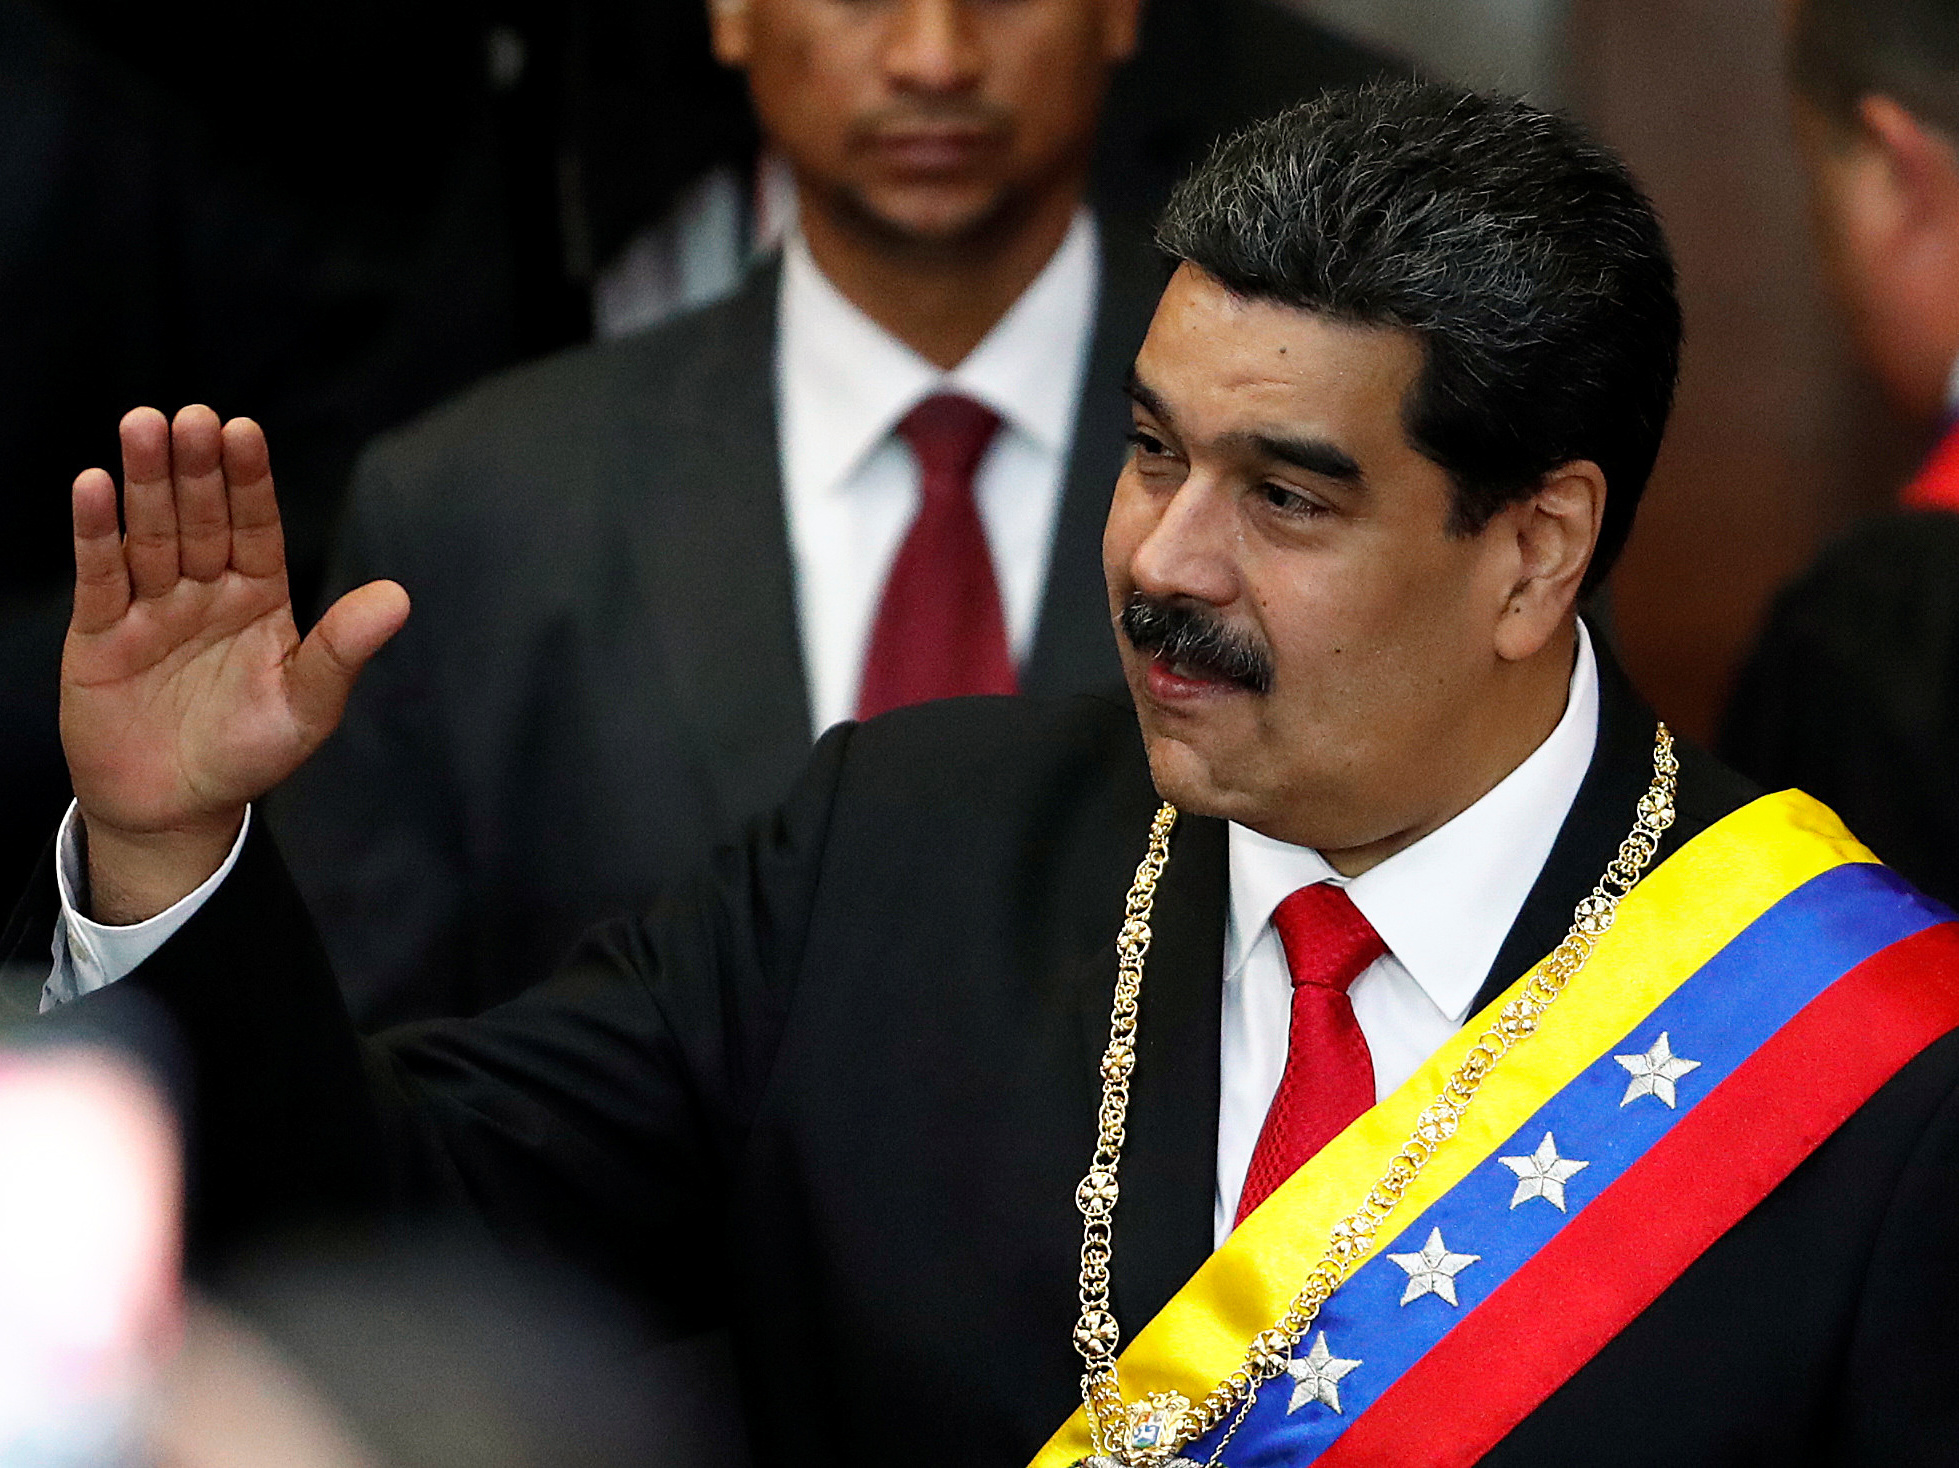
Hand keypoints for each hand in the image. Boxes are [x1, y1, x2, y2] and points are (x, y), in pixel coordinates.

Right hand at [62, 406, 409, 922]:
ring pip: (148, 533)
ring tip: (143, 426)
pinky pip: (99, 575)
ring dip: (145, 481)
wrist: (176, 808)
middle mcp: (204, 590)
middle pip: (198, 517)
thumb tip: (398, 597)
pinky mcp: (100, 633)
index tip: (243, 431)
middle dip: (195, 468)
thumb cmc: (249, 752)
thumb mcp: (308, 705)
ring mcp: (151, 607)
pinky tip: (93, 485)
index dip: (249, 480)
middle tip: (191, 416)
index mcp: (260, 597)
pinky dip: (94, 532)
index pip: (256, 526)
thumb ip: (344, 649)